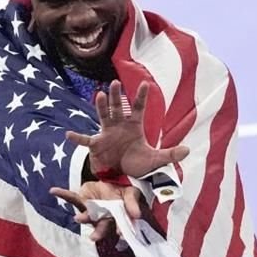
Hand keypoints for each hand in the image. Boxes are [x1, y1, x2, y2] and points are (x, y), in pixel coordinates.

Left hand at [50, 182, 143, 241]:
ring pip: (87, 216)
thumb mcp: (131, 194)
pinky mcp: (82, 200)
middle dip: (99, 232)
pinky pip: (71, 198)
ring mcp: (91, 210)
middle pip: (101, 227)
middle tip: (94, 237)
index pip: (119, 228)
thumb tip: (137, 215)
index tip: (121, 234)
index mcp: (117, 219)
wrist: (112, 180)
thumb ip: (133, 203)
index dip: (120, 231)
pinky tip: (53, 191)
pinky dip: (62, 194)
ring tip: (79, 218)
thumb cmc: (123, 192)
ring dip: (84, 217)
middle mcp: (103, 218)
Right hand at [66, 81, 189, 177]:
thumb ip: (171, 154)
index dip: (141, 97)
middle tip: (114, 83)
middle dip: (116, 96)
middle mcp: (119, 126)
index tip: (146, 84)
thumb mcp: (156, 160)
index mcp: (134, 126)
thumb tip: (188, 150)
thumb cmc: (139, 163)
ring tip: (99, 95)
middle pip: (117, 107)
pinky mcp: (97, 145)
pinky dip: (78, 139)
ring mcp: (107, 133)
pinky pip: (86, 140)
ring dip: (101, 107)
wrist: (123, 173)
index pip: (138, 108)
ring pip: (103, 116)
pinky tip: (68, 135)